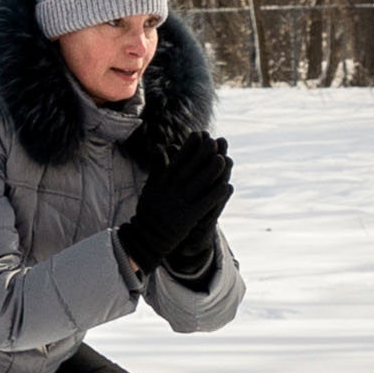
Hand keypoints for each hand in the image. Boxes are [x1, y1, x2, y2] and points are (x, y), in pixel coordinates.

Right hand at [123, 134, 233, 286]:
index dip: (190, 145)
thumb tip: (160, 147)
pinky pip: (205, 204)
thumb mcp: (150, 188)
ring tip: (224, 160)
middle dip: (203, 153)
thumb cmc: (149, 212)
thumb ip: (157, 168)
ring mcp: (180, 204)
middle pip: (190, 167)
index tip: (200, 134)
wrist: (146, 238)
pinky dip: (216, 195)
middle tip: (215, 141)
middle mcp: (171, 190)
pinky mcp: (188, 218)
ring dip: (213, 171)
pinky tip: (227, 186)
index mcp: (163, 181)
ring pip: (200, 184)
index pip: (178, 159)